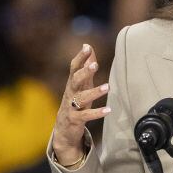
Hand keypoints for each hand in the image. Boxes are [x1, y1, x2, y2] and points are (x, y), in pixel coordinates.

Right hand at [52, 44, 110, 164]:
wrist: (63, 127)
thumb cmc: (75, 101)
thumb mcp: (81, 83)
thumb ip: (85, 66)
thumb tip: (87, 45)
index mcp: (72, 83)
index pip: (74, 67)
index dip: (80, 57)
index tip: (87, 47)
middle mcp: (70, 93)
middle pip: (75, 80)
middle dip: (84, 72)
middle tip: (95, 65)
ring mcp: (71, 106)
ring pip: (81, 98)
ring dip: (94, 92)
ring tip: (108, 87)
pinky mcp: (75, 119)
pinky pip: (86, 116)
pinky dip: (97, 113)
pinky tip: (108, 110)